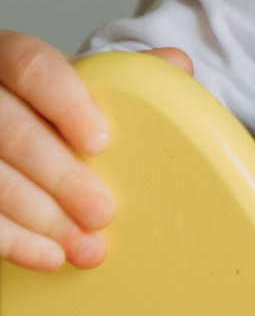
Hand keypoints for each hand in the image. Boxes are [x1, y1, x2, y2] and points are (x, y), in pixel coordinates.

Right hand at [0, 33, 192, 272]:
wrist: (14, 122)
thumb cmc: (48, 104)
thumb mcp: (80, 84)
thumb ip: (125, 75)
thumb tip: (178, 66)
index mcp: (11, 59)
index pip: (31, 67)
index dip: (64, 103)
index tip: (99, 141)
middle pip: (12, 131)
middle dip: (60, 176)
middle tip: (102, 210)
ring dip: (43, 218)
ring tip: (86, 245)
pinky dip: (15, 242)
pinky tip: (50, 256)